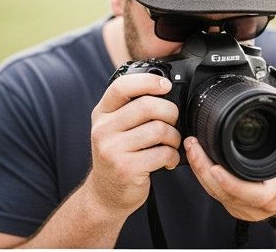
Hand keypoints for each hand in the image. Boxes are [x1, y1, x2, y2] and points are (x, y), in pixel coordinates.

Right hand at [83, 73, 180, 220]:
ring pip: (158, 129)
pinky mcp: (126, 169)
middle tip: (174, 121)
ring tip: (172, 143)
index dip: (148, 81)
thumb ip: (129, 109)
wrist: (105, 194)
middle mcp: (103, 128)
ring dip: (174, 136)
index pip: (122, 87)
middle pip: (146, 106)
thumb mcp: (113, 128)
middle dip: (170, 112)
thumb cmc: (117, 155)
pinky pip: (162, 153)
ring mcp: (113, 149)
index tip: (166, 85)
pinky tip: (168, 160)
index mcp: (101, 112)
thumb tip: (163, 91)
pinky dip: (172, 156)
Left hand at [185, 140, 275, 221]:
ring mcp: (247, 210)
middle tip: (192, 146)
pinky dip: (204, 179)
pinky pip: (216, 196)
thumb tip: (264, 101)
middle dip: (204, 169)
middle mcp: (260, 204)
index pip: (253, 194)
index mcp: (275, 189)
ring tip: (191, 148)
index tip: (215, 168)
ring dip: (200, 172)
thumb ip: (275, 134)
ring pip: (217, 195)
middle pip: (226, 193)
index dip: (231, 183)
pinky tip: (197, 162)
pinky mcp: (237, 209)